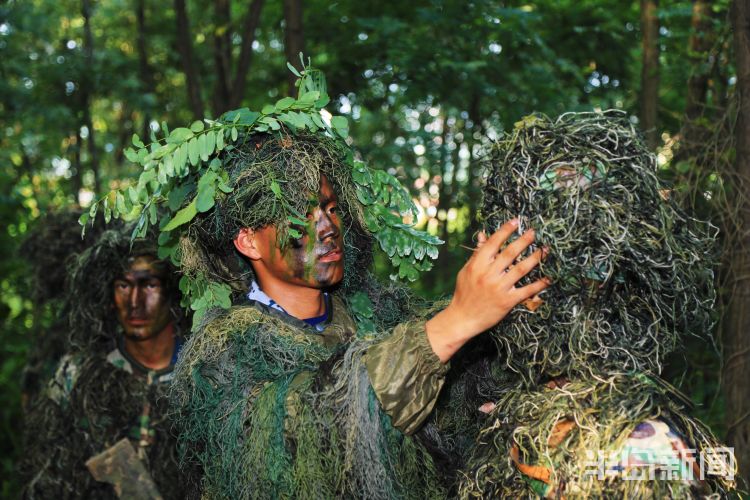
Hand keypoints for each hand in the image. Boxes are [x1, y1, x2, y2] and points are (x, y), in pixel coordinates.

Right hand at [425, 219, 549, 362]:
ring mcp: (499, 288)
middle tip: (534, 232)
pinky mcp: (507, 301)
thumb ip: (477, 253)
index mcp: (477, 265)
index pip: (493, 243)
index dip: (505, 231)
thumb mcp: (466, 271)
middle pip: (510, 253)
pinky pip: (526, 291)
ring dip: (535, 258)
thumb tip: (483, 234)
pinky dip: (538, 284)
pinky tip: (548, 278)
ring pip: (520, 269)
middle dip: (523, 241)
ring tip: (544, 249)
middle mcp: (488, 274)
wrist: (463, 318)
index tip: (515, 221)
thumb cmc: (464, 293)